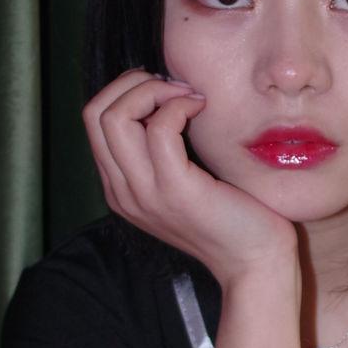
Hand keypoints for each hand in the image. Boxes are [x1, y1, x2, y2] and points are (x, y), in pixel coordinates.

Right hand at [84, 67, 299, 289]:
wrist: (254, 264)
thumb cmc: (230, 218)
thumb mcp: (183, 182)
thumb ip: (162, 151)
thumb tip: (162, 97)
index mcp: (120, 188)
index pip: (94, 120)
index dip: (126, 91)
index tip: (166, 92)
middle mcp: (123, 192)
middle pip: (95, 113)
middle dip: (133, 83)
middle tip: (175, 88)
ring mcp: (144, 193)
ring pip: (114, 116)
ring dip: (154, 90)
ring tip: (188, 97)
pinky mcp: (175, 191)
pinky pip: (159, 129)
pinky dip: (179, 106)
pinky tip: (201, 109)